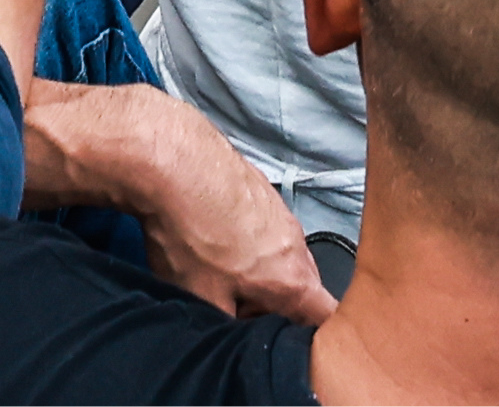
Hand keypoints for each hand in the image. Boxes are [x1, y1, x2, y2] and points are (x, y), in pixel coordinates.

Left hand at [26, 85, 331, 327]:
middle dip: (275, 305)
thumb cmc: (191, 232)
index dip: (311, 335)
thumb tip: (235, 338)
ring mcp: (280, 212)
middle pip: (301, 289)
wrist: (173, 160)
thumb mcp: (203, 301)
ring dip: (258, 272)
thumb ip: (230, 328)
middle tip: (237, 309)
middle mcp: (297, 244)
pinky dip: (244, 240)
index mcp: (293, 280)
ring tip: (218, 270)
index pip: (324, 317)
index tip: (288, 339)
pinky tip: (209, 237)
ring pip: (280, 257)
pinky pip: (262, 229)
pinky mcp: (259, 190)